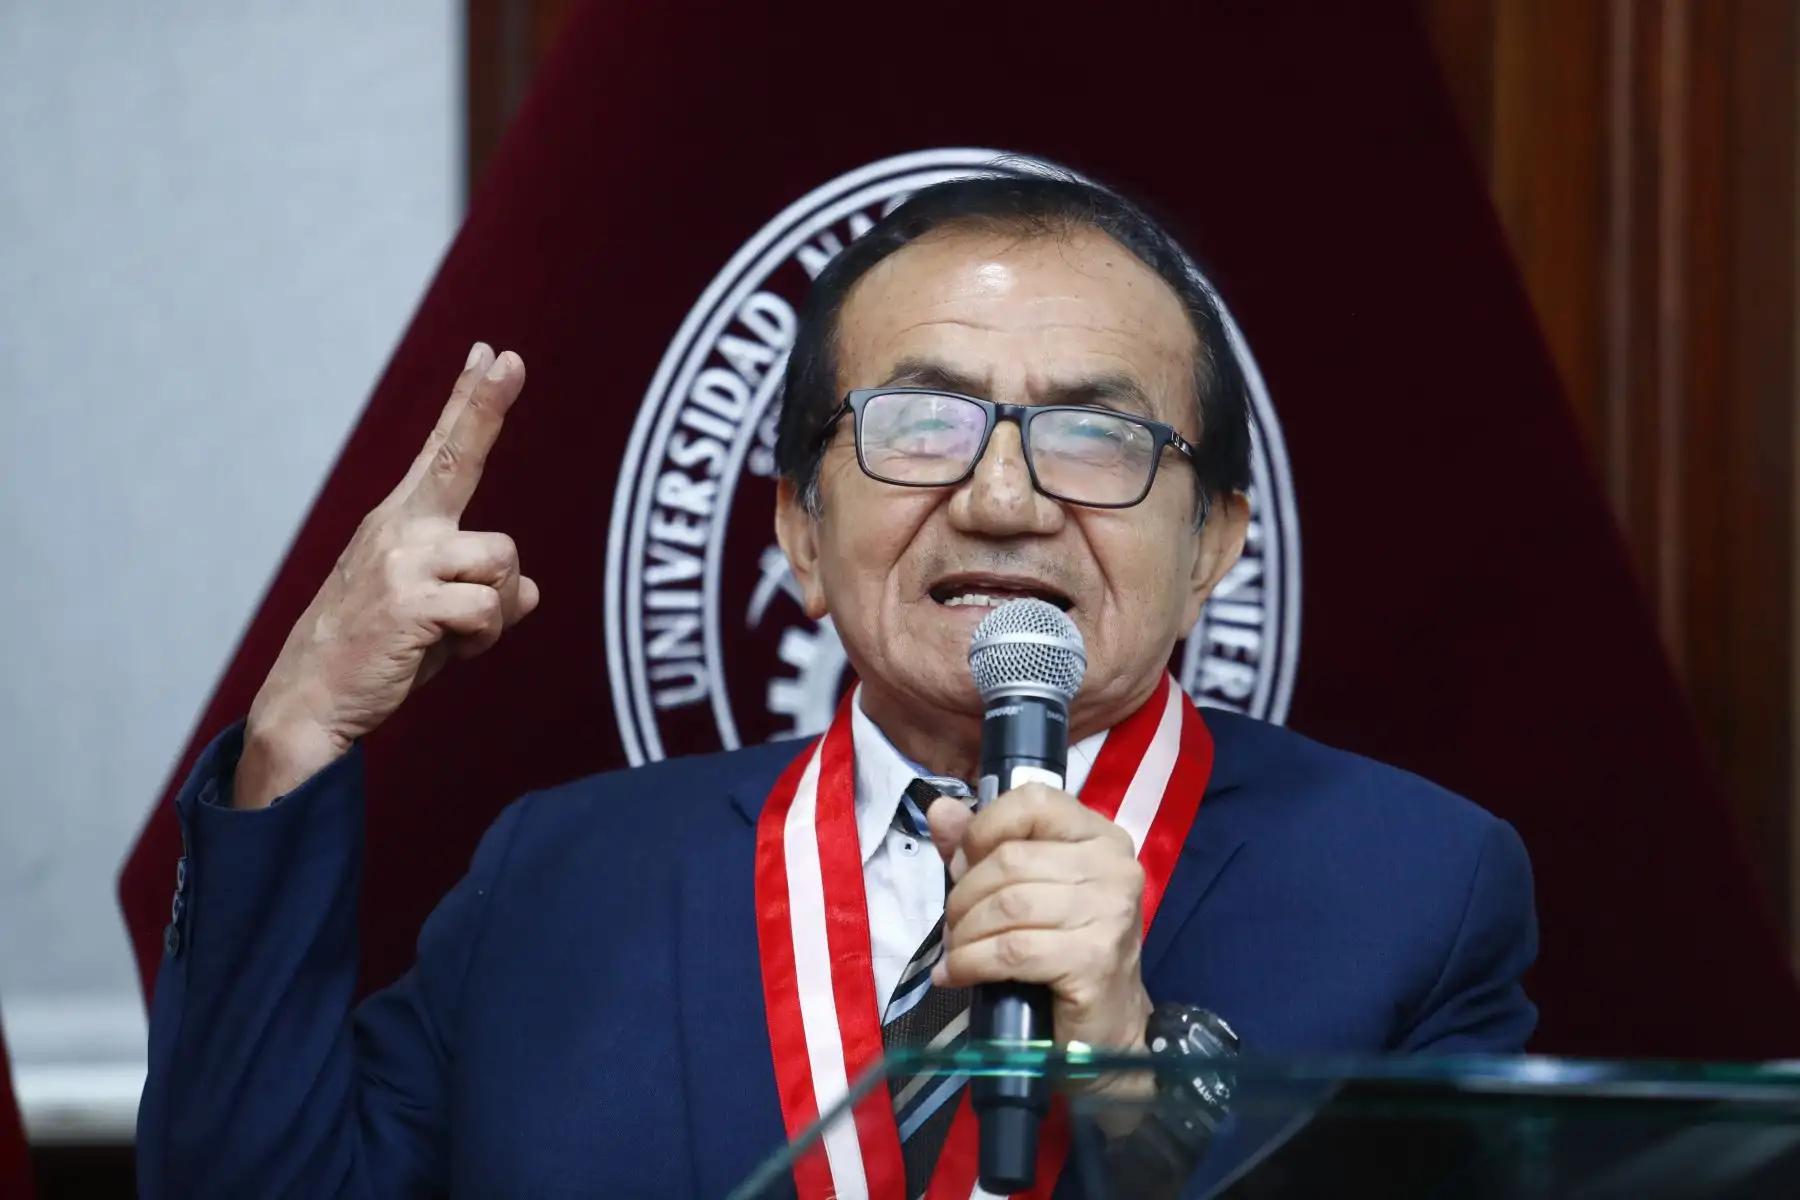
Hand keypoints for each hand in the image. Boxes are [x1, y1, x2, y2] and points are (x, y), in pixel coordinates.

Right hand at [233, 343, 538, 808]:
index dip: (470, 403)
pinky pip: (490, 611)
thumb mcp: (432, 621)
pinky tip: (443, 654)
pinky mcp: (410, 602)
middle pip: (456, 458)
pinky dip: (482, 641)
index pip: (441, 452)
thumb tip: (530, 593)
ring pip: (503, 561)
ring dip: (495, 609)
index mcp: (399, 525)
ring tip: (452, 636)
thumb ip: (477, 597)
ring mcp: (401, 562)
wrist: (307, 705)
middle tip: (510, 356)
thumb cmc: (372, 659)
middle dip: (484, 405)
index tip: (489, 353)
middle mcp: (398, 530)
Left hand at [926, 784, 1152, 1054]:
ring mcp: (1109, 913)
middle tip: (953, 926)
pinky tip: (958, 974)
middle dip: (964, 895)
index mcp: (1100, 837)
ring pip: (1007, 905)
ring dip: (964, 932)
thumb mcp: (1025, 889)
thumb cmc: (1065, 952)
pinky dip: (972, 962)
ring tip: (955, 952)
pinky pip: (1012, 950)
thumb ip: (984, 846)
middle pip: (1011, 860)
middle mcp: (1113, 866)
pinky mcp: (1094, 960)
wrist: (1107, 1029)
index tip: (961, 866)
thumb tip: (940, 810)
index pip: (1034, 801)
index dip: (984, 829)